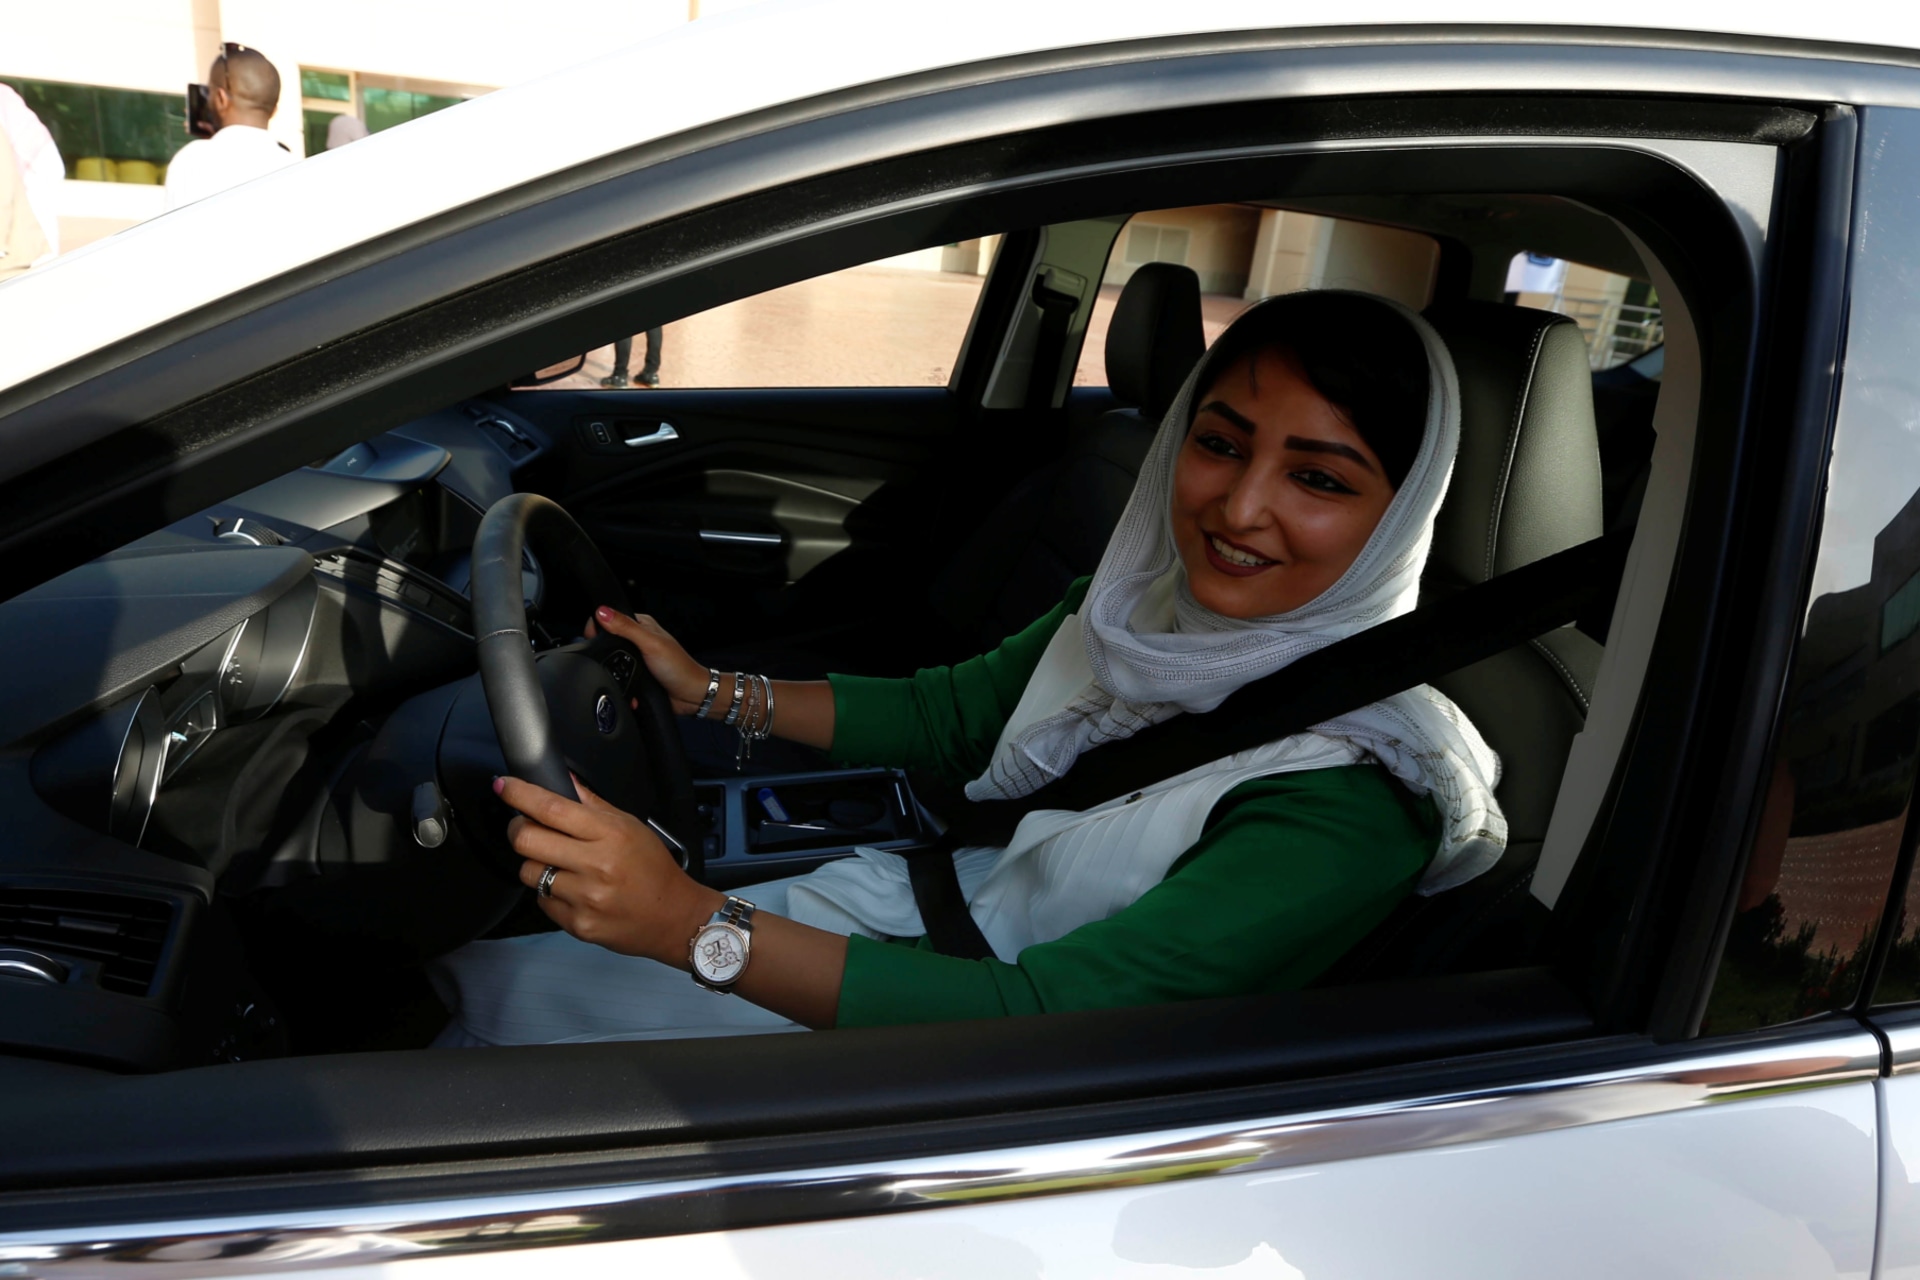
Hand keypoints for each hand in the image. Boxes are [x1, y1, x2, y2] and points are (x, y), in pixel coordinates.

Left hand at [497, 774, 720, 963]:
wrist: (673, 918)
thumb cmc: (654, 870)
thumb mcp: (631, 826)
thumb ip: (593, 804)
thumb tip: (564, 781)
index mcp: (610, 834)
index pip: (552, 808)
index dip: (520, 794)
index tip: (504, 786)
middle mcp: (596, 865)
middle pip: (527, 840)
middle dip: (517, 829)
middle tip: (525, 827)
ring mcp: (585, 897)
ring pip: (529, 872)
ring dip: (536, 864)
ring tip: (559, 865)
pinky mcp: (578, 924)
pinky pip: (542, 901)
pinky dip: (550, 893)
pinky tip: (572, 890)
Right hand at [584, 606, 710, 713]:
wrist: (690, 695)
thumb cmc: (679, 667)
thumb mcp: (650, 644)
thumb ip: (626, 627)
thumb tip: (603, 612)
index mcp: (641, 624)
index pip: (610, 617)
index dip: (598, 625)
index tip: (593, 637)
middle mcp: (637, 639)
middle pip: (608, 640)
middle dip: (604, 651)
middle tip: (609, 659)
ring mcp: (636, 657)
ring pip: (611, 660)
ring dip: (612, 670)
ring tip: (619, 674)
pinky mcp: (635, 673)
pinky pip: (618, 676)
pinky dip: (619, 682)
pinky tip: (625, 686)